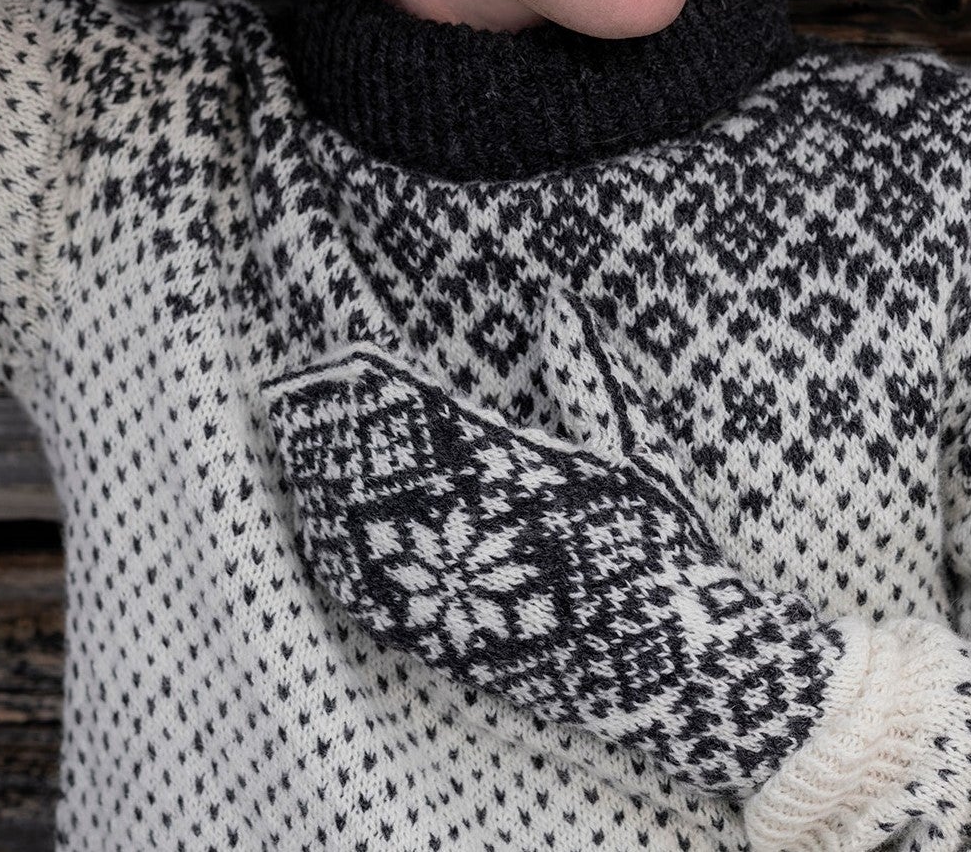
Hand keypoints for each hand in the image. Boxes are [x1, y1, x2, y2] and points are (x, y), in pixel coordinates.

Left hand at [260, 281, 850, 797]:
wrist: (675, 669)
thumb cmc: (661, 551)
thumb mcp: (635, 450)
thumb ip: (588, 374)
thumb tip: (557, 301)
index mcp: (522, 478)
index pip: (427, 423)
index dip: (379, 389)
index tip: (347, 357)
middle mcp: (479, 538)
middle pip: (377, 474)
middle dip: (334, 433)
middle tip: (295, 393)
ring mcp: (457, 592)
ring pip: (366, 536)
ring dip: (324, 487)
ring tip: (296, 443)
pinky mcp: (448, 643)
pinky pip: (373, 599)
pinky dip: (336, 556)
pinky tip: (317, 529)